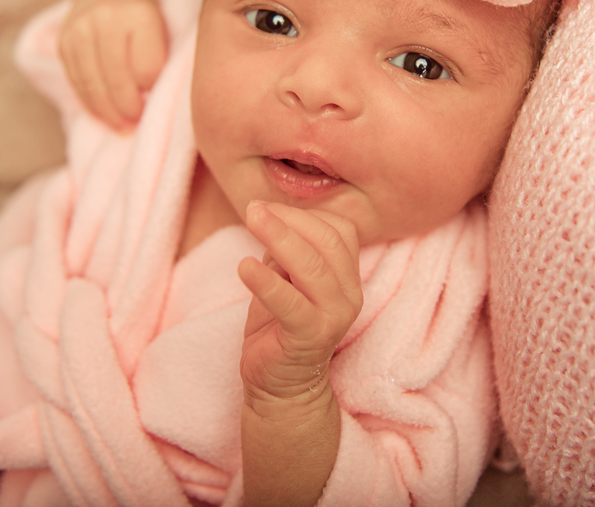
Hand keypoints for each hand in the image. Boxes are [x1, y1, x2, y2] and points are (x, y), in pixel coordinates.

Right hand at [58, 0, 166, 131]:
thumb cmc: (146, 24)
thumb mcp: (164, 32)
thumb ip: (162, 62)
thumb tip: (155, 106)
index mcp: (139, 13)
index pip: (146, 68)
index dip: (152, 90)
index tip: (156, 98)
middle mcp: (106, 16)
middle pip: (117, 78)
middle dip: (129, 108)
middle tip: (137, 123)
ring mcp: (80, 28)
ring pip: (93, 83)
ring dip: (108, 112)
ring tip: (122, 127)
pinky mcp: (63, 42)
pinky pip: (76, 82)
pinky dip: (90, 104)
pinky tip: (103, 115)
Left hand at [238, 202, 363, 407]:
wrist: (281, 387)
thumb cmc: (280, 326)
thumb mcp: (286, 278)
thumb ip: (287, 249)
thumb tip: (269, 213)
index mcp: (348, 276)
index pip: (339, 229)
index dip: (304, 213)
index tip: (268, 208)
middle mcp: (349, 295)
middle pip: (328, 241)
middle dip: (290, 219)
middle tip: (254, 209)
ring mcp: (333, 317)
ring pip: (312, 267)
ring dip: (279, 237)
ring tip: (251, 221)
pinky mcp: (309, 338)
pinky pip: (290, 304)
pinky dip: (267, 282)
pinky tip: (245, 267)